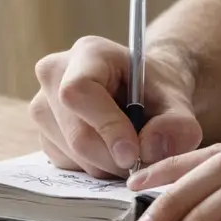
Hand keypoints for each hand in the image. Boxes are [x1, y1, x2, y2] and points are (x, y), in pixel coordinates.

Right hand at [29, 37, 202, 177]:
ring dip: (105, 165)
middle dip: (112, 158)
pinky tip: (109, 150)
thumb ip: (176, 126)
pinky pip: (65, 164)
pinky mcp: (43, 132)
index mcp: (88, 53)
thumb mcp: (178, 103)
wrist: (144, 94)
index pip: (79, 92)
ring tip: (128, 150)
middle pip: (75, 132)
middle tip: (140, 163)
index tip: (134, 154)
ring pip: (70, 153)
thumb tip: (149, 150)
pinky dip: (92, 167)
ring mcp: (42, 104)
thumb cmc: (157, 92)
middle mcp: (54, 74)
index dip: (106, 127)